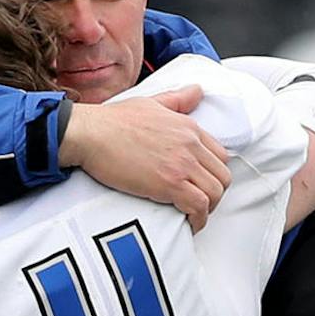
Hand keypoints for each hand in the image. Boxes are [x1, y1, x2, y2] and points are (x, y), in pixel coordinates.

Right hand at [63, 89, 230, 231]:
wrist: (92, 135)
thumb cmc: (113, 121)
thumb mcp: (152, 102)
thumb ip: (177, 100)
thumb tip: (197, 91)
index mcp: (188, 127)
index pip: (220, 155)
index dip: (214, 174)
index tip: (202, 186)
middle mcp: (191, 144)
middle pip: (222, 176)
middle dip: (215, 194)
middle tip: (199, 204)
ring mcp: (182, 164)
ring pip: (215, 192)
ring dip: (208, 209)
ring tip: (193, 216)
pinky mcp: (170, 184)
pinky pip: (198, 206)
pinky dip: (198, 219)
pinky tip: (189, 224)